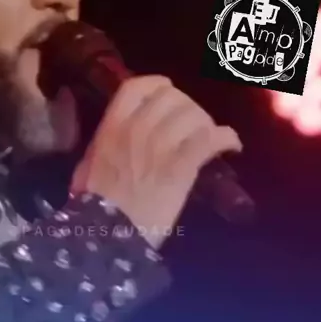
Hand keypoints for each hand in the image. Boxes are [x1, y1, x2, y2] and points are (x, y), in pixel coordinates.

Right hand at [70, 76, 241, 248]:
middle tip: (194, 126)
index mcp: (112, 127)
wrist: (108, 234)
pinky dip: (226, 139)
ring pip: (196, 116)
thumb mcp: (87, 167)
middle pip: (174, 98)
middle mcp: (138, 129)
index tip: (168, 95)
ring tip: (211, 139)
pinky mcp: (182, 167)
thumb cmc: (93, 206)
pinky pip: (211, 139)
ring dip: (208, 125)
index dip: (159, 86)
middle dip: (189, 108)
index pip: (139, 86)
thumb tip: (107, 145)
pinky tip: (232, 146)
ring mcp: (161, 146)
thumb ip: (101, 148)